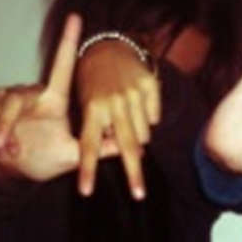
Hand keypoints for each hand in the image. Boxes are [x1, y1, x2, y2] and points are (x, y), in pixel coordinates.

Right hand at [0, 14, 117, 181]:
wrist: (15, 168)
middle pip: (18, 96)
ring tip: (4, 149)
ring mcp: (11, 98)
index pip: (62, 66)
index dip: (68, 41)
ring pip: (2, 106)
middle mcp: (33, 94)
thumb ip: (99, 148)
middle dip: (7, 123)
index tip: (75, 17)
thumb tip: (137, 148)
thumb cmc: (46, 157)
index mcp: (54, 99)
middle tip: (8, 148)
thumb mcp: (72, 154)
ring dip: (0, 130)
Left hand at [76, 33, 160, 198]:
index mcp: (91, 109)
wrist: (109, 46)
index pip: (88, 146)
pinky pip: (155, 118)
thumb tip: (124, 155)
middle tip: (139, 195)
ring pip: (144, 134)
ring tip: (127, 118)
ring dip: (137, 135)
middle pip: (126, 146)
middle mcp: (112, 103)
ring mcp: (133, 94)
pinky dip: (148, 118)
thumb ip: (100, 131)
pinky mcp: (150, 86)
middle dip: (133, 174)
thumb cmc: (92, 82)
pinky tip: (138, 105)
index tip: (86, 191)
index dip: (87, 170)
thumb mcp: (86, 105)